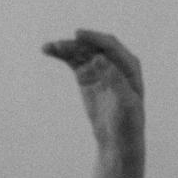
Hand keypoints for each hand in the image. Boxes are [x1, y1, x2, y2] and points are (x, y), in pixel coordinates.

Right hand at [42, 29, 144, 154]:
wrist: (118, 141)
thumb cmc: (127, 124)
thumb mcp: (125, 104)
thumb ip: (115, 80)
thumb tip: (99, 58)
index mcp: (129, 65)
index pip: (110, 46)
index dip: (94, 38)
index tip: (77, 35)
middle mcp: (115, 62)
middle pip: (93, 47)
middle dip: (76, 44)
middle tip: (58, 45)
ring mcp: (99, 68)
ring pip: (81, 52)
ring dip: (65, 48)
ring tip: (48, 47)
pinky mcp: (87, 76)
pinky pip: (73, 61)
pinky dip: (62, 55)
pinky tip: (50, 50)